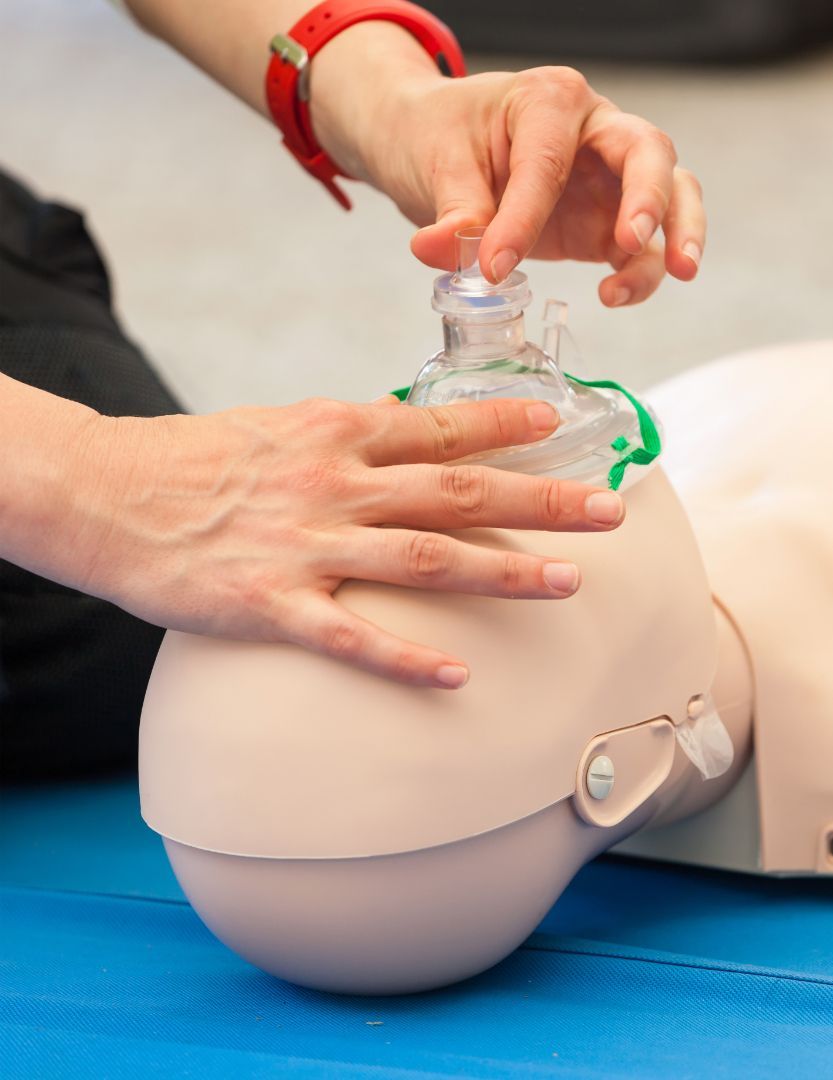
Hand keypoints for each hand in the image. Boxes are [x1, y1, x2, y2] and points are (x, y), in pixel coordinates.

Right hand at [71, 397, 623, 687]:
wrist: (106, 493)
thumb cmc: (195, 459)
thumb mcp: (279, 426)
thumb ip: (348, 436)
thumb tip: (409, 437)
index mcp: (335, 432)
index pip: (439, 425)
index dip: (508, 426)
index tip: (565, 426)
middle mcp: (334, 484)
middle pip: (458, 491)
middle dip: (543, 500)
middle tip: (611, 511)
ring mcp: (306, 544)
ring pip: (424, 558)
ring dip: (502, 571)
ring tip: (567, 584)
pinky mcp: (269, 603)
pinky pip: (350, 637)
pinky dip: (405, 658)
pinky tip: (456, 676)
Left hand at [315, 50, 703, 305]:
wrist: (435, 145)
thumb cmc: (442, 135)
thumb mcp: (437, 165)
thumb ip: (452, 212)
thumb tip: (438, 251)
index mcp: (548, 101)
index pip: (548, 161)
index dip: (524, 219)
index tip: (494, 267)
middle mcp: (593, 130)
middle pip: (648, 152)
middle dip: (649, 197)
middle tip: (631, 241)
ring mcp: (606, 177)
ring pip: (669, 193)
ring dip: (677, 233)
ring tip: (676, 272)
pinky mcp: (604, 222)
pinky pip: (641, 247)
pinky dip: (640, 271)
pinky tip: (617, 295)